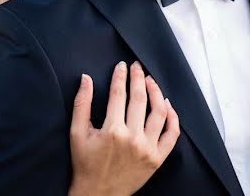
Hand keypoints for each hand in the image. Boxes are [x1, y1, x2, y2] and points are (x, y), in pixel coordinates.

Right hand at [68, 61, 179, 195]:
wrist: (98, 194)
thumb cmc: (85, 164)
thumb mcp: (77, 133)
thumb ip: (81, 104)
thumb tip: (86, 78)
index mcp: (112, 130)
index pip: (119, 93)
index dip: (120, 76)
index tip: (122, 66)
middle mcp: (132, 138)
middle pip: (139, 98)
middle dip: (138, 77)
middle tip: (137, 66)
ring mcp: (148, 149)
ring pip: (159, 112)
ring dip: (156, 92)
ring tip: (150, 81)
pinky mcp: (157, 159)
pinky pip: (172, 134)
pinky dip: (172, 117)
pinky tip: (166, 104)